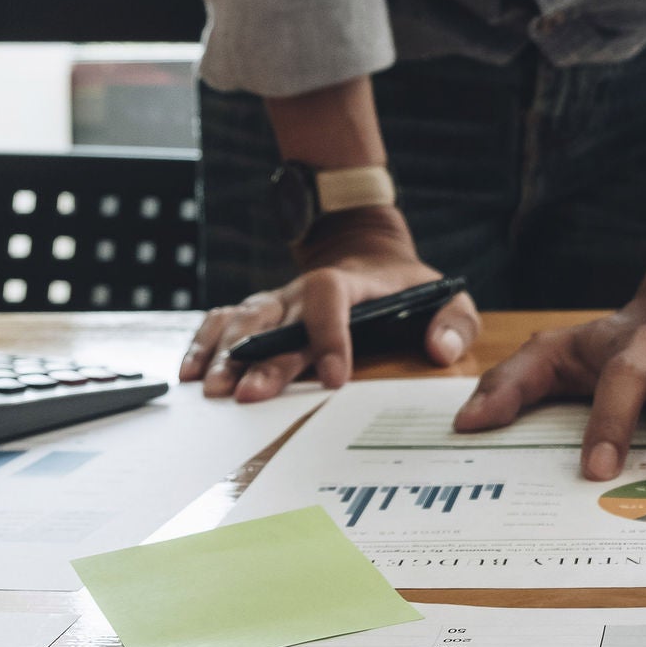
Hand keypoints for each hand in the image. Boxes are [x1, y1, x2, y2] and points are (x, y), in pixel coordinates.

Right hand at [181, 207, 478, 401]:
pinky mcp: (258, 313)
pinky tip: (191, 373)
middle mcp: (304, 291)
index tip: (337, 377)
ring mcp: (276, 301)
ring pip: (242, 322)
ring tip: (214, 390)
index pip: (332, 296)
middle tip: (250, 396)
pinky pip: (221, 322)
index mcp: (352, 283)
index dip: (331, 334)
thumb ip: (454, 322)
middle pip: (278, 321)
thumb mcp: (446, 295)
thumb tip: (441, 350)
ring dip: (225, 355)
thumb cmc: (406, 286)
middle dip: (264, 360)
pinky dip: (202, 344)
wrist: (364, 250)